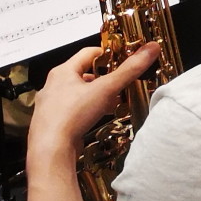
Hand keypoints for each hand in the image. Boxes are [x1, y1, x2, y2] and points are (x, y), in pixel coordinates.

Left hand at [28, 43, 161, 156]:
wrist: (51, 150)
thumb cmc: (70, 117)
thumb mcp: (107, 89)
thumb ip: (130, 69)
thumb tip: (149, 50)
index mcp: (62, 72)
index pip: (88, 53)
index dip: (108, 54)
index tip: (122, 58)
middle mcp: (53, 86)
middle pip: (84, 74)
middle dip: (104, 78)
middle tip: (120, 82)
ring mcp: (51, 105)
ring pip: (78, 93)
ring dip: (96, 96)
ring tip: (112, 102)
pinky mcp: (52, 122)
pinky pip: (73, 110)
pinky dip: (87, 111)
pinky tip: (97, 118)